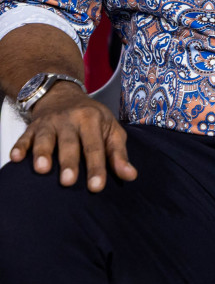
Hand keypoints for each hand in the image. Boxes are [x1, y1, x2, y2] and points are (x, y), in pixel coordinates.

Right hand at [9, 85, 135, 190]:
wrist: (63, 95)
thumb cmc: (92, 118)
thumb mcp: (110, 130)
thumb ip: (118, 154)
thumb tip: (130, 176)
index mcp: (92, 120)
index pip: (95, 147)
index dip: (96, 167)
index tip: (96, 187)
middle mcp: (70, 119)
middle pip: (70, 143)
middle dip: (69, 162)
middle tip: (68, 182)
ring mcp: (49, 123)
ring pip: (45, 138)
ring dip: (42, 153)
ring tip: (42, 169)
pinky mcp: (32, 127)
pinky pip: (24, 137)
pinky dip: (19, 146)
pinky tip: (15, 158)